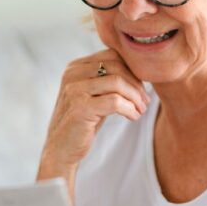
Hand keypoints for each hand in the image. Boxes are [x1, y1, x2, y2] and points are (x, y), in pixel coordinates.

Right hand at [38, 49, 149, 175]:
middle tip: (145, 101)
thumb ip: (107, 80)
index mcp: (75, 67)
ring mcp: (74, 90)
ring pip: (117, 82)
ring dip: (135, 97)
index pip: (112, 56)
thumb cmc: (82, 123)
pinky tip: (133, 117)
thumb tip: (139, 70)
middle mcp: (72, 75)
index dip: (132, 70)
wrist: (61, 150)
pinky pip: (115, 102)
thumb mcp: (93, 95)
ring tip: (141, 109)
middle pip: (116, 66)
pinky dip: (130, 109)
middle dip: (136, 84)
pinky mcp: (80, 108)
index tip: (141, 88)